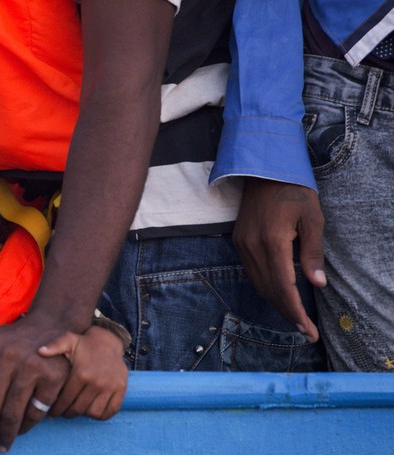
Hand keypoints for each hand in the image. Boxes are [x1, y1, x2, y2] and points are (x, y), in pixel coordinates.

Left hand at [0, 315, 69, 451]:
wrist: (47, 328)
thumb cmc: (4, 341)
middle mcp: (6, 355)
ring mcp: (30, 365)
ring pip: (11, 413)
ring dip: (5, 435)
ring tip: (1, 444)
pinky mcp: (52, 376)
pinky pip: (35, 412)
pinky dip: (26, 426)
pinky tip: (20, 429)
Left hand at [38, 326, 126, 419]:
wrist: (108, 340)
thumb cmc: (83, 343)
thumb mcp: (68, 340)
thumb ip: (54, 346)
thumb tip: (40, 351)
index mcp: (81, 373)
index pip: (65, 399)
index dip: (57, 408)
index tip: (52, 411)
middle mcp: (97, 382)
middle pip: (78, 408)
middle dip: (68, 412)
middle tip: (62, 412)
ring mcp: (110, 386)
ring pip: (93, 412)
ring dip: (83, 414)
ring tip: (76, 410)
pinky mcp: (120, 389)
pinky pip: (110, 411)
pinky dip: (101, 415)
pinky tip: (92, 409)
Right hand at [233, 178, 325, 341]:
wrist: (263, 169)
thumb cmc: (294, 190)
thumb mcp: (312, 219)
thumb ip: (313, 253)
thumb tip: (317, 284)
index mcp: (273, 241)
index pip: (284, 287)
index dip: (296, 312)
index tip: (309, 331)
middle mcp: (253, 247)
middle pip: (269, 291)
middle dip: (288, 313)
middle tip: (307, 331)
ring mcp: (242, 245)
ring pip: (258, 285)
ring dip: (276, 303)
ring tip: (296, 316)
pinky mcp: (239, 242)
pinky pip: (252, 273)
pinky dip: (266, 288)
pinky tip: (280, 293)